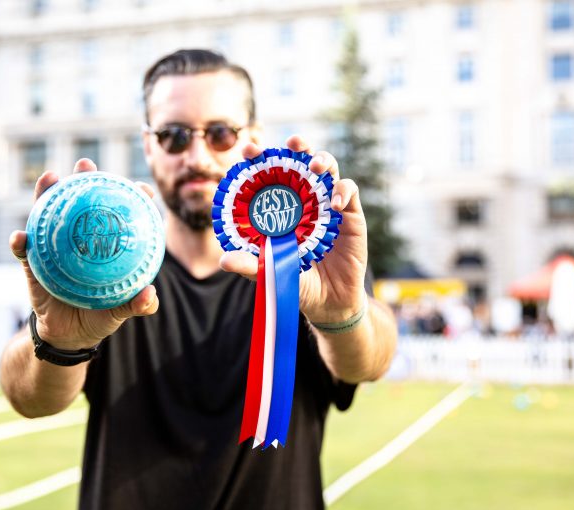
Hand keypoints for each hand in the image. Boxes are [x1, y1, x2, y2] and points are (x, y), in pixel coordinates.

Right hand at [10, 159, 159, 349]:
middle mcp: (79, 237)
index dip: (130, 197)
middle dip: (83, 178)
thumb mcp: (120, 309)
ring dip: (45, 194)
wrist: (69, 335)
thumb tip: (149, 294)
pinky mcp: (32, 262)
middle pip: (81, 202)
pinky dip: (20, 241)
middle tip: (86, 164)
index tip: (142, 188)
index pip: (119, 214)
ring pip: (48, 215)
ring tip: (48, 179)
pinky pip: (24, 250)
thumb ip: (138, 304)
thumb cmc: (100, 314)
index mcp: (104, 243)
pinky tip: (19, 236)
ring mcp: (54, 246)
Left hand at [219, 136, 367, 323]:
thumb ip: (251, 265)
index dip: (259, 158)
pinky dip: (343, 190)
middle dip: (297, 146)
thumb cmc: (295, 282)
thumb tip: (224, 260)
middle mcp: (303, 198)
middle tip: (291, 143)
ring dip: (322, 160)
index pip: (268, 174)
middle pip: (300, 161)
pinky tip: (335, 204)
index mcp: (279, 206)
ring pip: (327, 167)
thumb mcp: (270, 274)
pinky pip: (349, 189)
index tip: (248, 149)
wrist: (328, 302)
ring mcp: (327, 203)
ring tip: (316, 165)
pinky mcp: (350, 213)